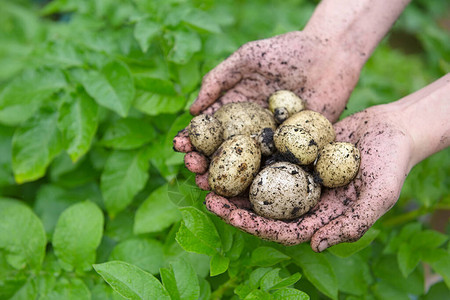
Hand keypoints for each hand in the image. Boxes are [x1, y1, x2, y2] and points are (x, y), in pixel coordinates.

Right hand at [174, 30, 361, 178]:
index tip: (180, 146)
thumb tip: (192, 110)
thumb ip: (219, 79)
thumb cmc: (288, 50)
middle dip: (205, 163)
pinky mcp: (297, 149)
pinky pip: (278, 167)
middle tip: (194, 171)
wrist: (332, 54)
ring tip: (212, 187)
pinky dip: (263, 181)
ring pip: (247, 165)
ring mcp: (274, 141)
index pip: (209, 127)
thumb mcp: (248, 58)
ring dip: (228, 180)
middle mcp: (252, 129)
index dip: (192, 138)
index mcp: (237, 109)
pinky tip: (248, 192)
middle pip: (224, 151)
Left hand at [205, 103, 414, 251]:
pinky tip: (231, 145)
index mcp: (320, 217)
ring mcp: (299, 176)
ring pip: (261, 183)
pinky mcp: (297, 154)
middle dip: (234, 204)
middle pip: (263, 208)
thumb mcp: (379, 196)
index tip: (225, 213)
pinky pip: (269, 156)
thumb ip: (352, 224)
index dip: (251, 224)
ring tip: (208, 172)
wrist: (394, 129)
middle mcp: (305, 200)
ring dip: (236, 180)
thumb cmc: (392, 164)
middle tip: (207, 194)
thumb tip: (316, 246)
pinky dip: (250, 154)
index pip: (280, 229)